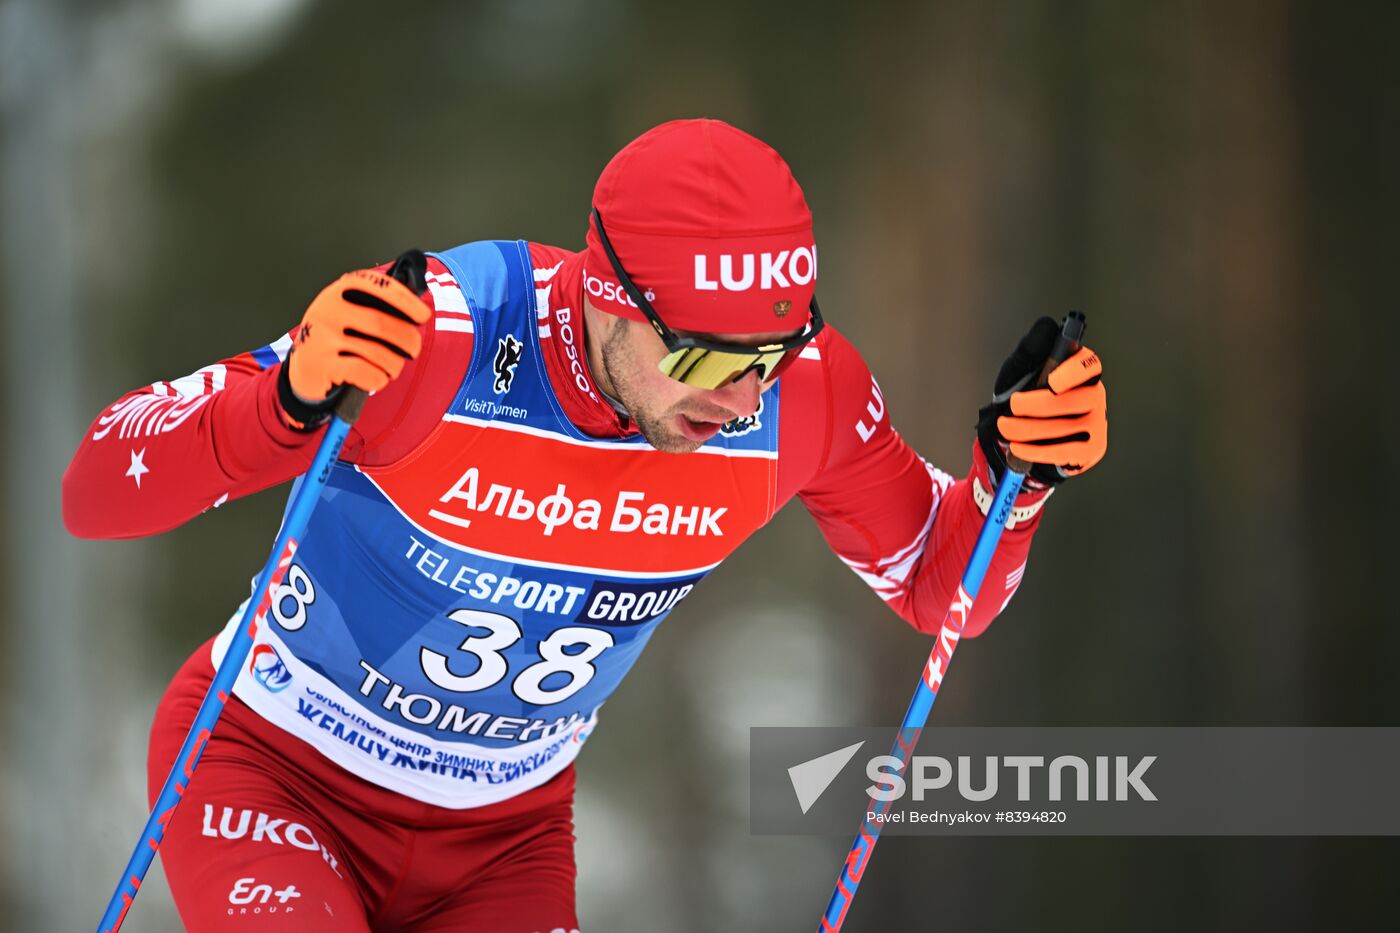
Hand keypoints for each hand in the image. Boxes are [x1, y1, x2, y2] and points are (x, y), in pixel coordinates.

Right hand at [278, 266, 430, 427]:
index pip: (376, 287)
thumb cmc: (336, 341)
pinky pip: (366, 372)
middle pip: (382, 324)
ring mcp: (321, 337)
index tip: (424, 315)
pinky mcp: (320, 364)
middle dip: (408, 340)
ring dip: (394, 365)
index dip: (405, 300)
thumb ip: (374, 307)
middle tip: (414, 350)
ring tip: (393, 369)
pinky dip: (378, 379)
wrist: (303, 371)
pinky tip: (377, 380)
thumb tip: (418, 310)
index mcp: (337, 292)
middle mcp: (326, 310)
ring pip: (377, 352)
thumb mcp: (348, 315)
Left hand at [976, 316, 1107, 486]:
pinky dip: (1036, 450)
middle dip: (1036, 405)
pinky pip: (1064, 451)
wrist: (1020, 435)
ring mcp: (1097, 424)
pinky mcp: (1091, 449)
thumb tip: (1047, 326)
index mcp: (1081, 372)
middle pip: (1072, 401)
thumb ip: (1030, 349)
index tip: (1051, 381)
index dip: (1074, 372)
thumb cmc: (1023, 395)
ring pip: (1063, 427)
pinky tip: (1017, 447)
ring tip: (1005, 428)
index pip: (1090, 365)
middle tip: (1012, 408)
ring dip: (1028, 429)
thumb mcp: (1020, 370)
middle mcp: (1096, 395)